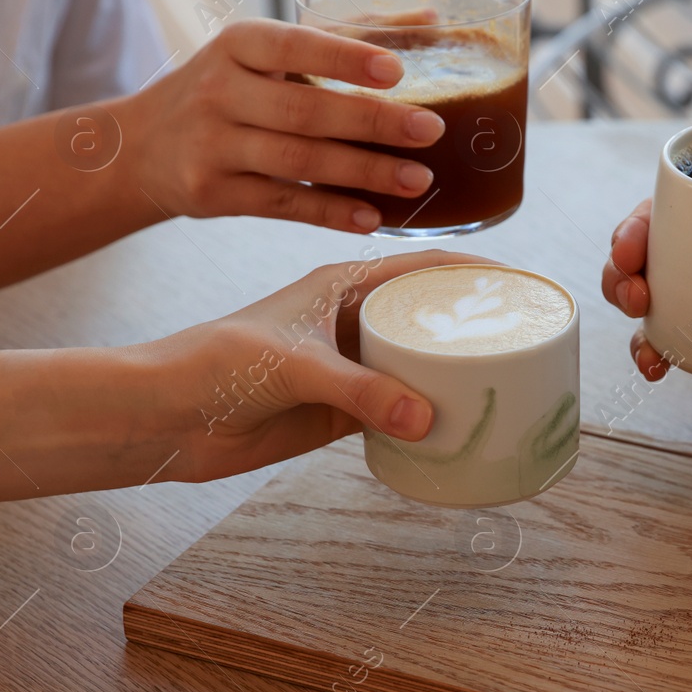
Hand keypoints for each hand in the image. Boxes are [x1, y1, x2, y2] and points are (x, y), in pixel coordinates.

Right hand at [115, 20, 445, 233]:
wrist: (142, 147)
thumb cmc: (228, 90)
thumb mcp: (262, 54)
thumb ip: (340, 35)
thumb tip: (430, 15)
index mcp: (237, 45)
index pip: (294, 46)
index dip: (345, 59)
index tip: (397, 70)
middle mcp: (219, 92)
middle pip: (305, 111)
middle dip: (373, 122)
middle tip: (430, 129)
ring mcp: (213, 146)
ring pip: (298, 161)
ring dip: (365, 173)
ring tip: (419, 180)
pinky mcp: (214, 194)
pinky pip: (283, 205)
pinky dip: (331, 212)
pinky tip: (374, 218)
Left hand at [149, 249, 487, 481]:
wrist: (168, 415)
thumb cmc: (216, 363)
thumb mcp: (294, 365)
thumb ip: (360, 390)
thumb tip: (426, 419)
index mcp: (343, 284)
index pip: (421, 266)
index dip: (471, 272)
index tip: (519, 282)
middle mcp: (352, 320)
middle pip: (427, 316)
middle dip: (472, 325)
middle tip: (524, 340)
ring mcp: (350, 366)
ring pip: (417, 364)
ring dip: (453, 373)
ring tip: (504, 383)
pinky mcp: (342, 409)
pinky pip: (400, 410)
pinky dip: (429, 417)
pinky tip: (460, 425)